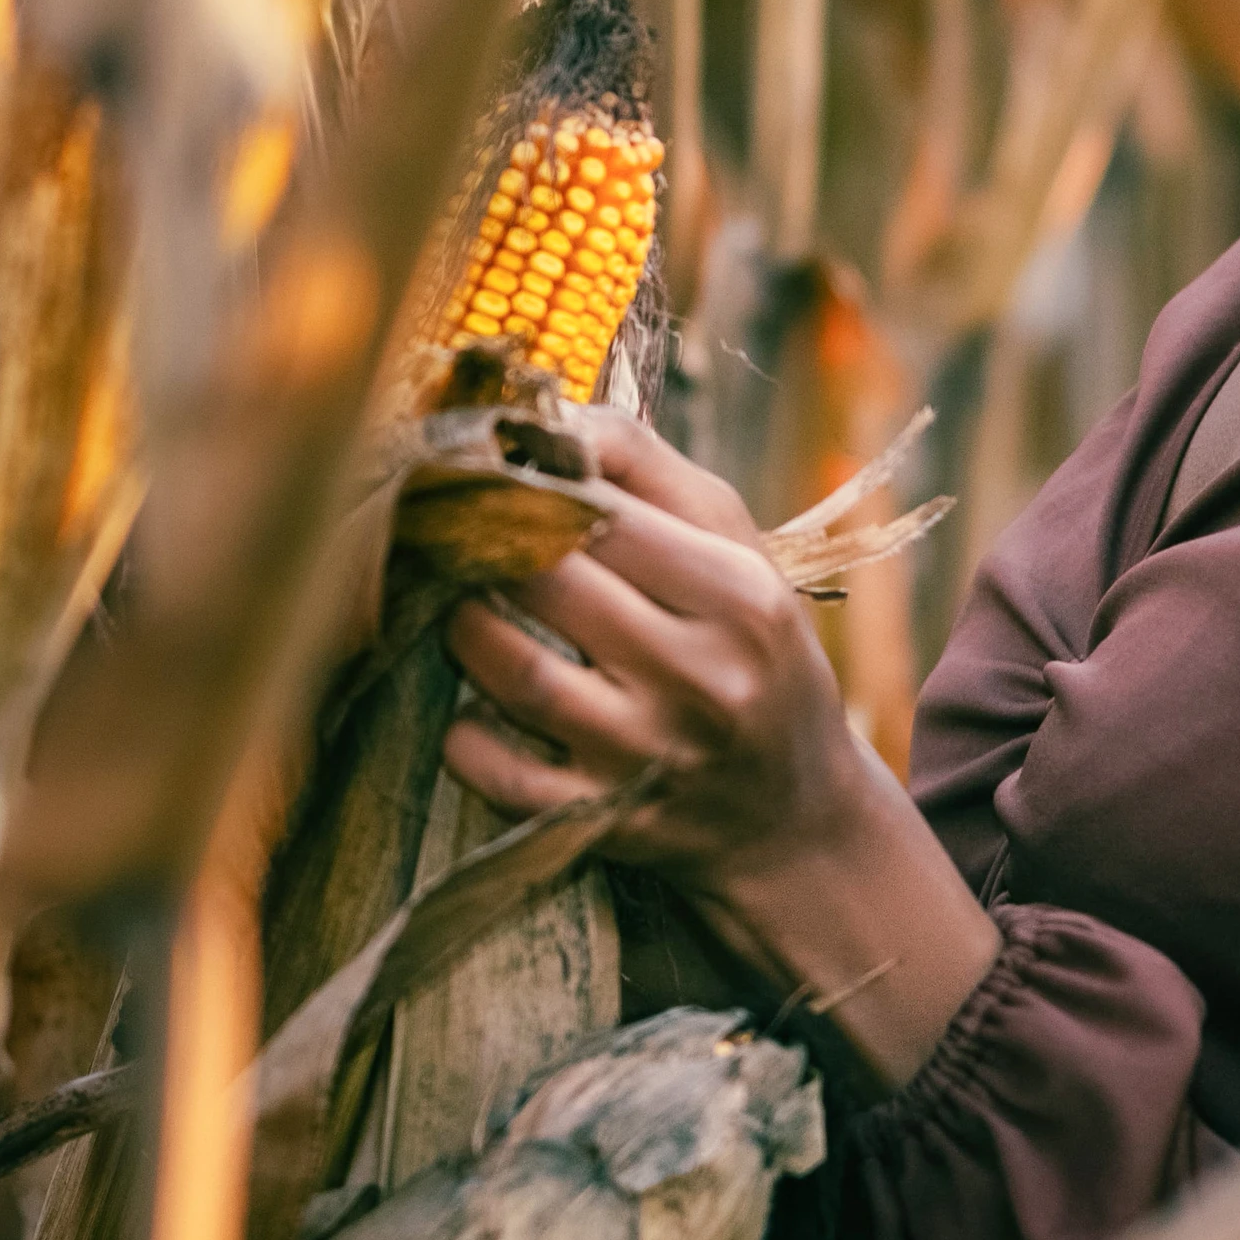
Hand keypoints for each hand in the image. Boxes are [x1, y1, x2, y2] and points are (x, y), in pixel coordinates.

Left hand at [441, 422, 1000, 1081]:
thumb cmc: (754, 653)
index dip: (524, 482)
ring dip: (463, 627)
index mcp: (739, 596)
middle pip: (545, 581)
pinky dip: (463, 733)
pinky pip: (492, 771)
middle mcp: (699, 677)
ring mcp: (646, 757)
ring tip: (461, 604)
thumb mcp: (738, 551)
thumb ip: (648, 470)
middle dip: (480, 545)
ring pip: (509, 670)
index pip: (599, 510)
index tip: (484, 469)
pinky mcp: (602, 823)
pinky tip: (478, 706)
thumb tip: (547, 417)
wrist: (793, 815)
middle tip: (446, 528)